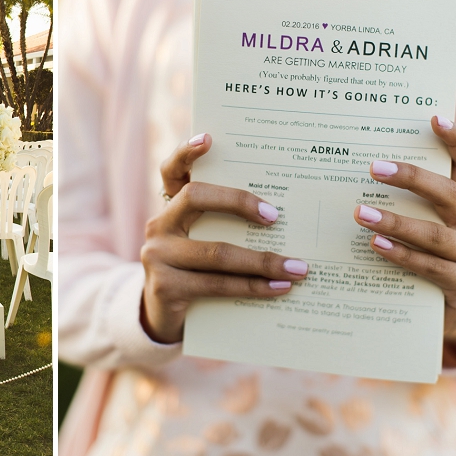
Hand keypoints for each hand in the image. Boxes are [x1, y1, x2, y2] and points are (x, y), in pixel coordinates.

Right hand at [141, 133, 310, 343]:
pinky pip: (216, 284)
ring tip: (298, 267)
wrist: (165, 316)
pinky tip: (278, 287)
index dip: (185, 152)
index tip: (208, 139)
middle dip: (239, 201)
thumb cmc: (197, 271)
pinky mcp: (164, 286)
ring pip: (215, 251)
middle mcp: (159, 224)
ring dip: (262, 260)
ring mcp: (157, 255)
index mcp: (170, 206)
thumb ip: (225, 222)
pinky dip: (253, 287)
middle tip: (275, 216)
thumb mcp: (205, 240)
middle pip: (195, 197)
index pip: (172, 170)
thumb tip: (282, 215)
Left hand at [354, 116, 455, 366]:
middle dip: (412, 180)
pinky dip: (402, 256)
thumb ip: (397, 203)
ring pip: (437, 236)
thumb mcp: (412, 228)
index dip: (455, 142)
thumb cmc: (418, 259)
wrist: (443, 314)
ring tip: (362, 214)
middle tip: (373, 169)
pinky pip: (432, 268)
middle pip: (449, 195)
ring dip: (397, 223)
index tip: (435, 117)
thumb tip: (350, 170)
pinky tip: (376, 246)